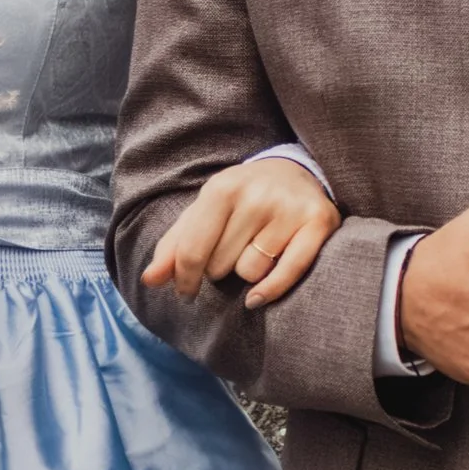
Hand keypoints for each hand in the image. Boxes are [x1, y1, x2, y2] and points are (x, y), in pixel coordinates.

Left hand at [144, 155, 340, 309]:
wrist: (294, 171)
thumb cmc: (241, 199)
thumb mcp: (203, 212)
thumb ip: (174, 246)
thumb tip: (149, 280)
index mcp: (222, 188)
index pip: (193, 250)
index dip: (184, 279)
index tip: (185, 293)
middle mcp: (256, 196)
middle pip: (222, 265)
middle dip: (221, 268)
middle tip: (232, 252)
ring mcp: (289, 209)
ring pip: (252, 272)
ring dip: (249, 274)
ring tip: (256, 252)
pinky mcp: (318, 222)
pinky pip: (289, 272)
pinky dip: (270, 290)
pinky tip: (256, 298)